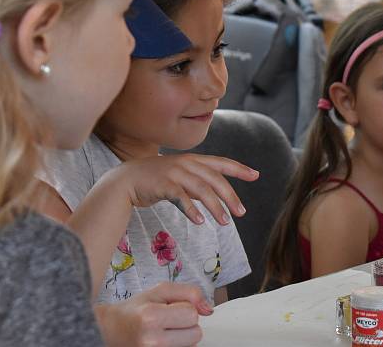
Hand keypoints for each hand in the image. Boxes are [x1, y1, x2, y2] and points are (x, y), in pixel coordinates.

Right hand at [97, 283, 212, 346]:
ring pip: (190, 346)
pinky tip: (163, 340)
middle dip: (185, 325)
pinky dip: (176, 346)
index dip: (184, 309)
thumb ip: (188, 292)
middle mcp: (153, 341)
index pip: (192, 314)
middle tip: (167, 321)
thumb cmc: (134, 310)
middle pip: (195, 334)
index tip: (170, 309)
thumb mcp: (158, 291)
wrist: (111, 330)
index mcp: (151, 317)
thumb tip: (208, 308)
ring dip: (181, 338)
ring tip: (163, 331)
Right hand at [112, 153, 258, 225]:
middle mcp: (186, 163)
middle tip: (241, 213)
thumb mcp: (180, 177)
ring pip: (201, 189)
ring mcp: (174, 173)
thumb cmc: (156, 179)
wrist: (126, 179)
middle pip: (215, 179)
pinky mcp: (162, 185)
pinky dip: (191, 210)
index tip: (256, 175)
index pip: (221, 163)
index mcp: (193, 160)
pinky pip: (181, 197)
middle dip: (230, 196)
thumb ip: (198, 183)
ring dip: (215, 207)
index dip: (239, 169)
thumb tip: (217, 195)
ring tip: (225, 222)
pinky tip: (200, 222)